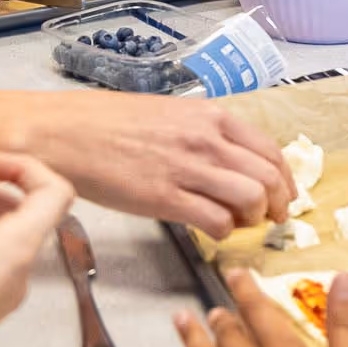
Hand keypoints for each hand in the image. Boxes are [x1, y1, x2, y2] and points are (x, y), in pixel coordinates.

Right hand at [20, 92, 292, 233]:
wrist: (63, 132)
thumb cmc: (106, 123)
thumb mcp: (167, 114)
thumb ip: (202, 134)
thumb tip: (230, 162)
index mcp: (209, 116)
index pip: (269, 149)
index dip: (284, 178)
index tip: (283, 195)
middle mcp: (205, 139)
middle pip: (268, 177)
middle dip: (276, 204)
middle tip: (270, 218)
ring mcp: (187, 168)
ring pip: (251, 199)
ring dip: (253, 219)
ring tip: (239, 224)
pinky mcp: (165, 198)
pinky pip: (216, 221)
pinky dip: (224, 232)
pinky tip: (211, 230)